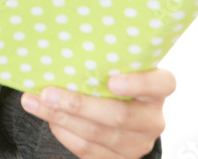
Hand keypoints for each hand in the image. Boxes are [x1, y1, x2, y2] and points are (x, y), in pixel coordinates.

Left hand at [20, 69, 174, 157]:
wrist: (124, 118)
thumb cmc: (117, 81)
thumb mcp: (120, 68)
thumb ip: (105, 62)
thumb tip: (64, 48)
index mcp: (158, 89)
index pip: (162, 84)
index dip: (138, 84)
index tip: (112, 81)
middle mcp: (152, 119)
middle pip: (119, 116)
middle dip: (78, 104)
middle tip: (48, 93)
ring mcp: (137, 143)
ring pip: (97, 134)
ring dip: (60, 118)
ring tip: (35, 103)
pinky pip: (88, 149)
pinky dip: (64, 132)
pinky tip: (47, 118)